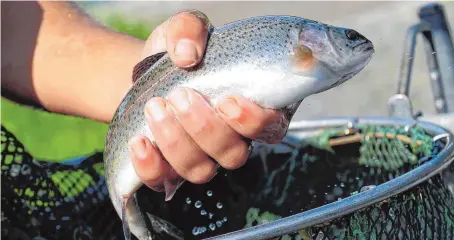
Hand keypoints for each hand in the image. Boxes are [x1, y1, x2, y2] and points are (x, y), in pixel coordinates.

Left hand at [128, 11, 289, 191]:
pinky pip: (164, 181)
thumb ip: (190, 29)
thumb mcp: (183, 31)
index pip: (270, 129)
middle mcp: (231, 141)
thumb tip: (187, 53)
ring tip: (155, 107)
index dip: (253, 122)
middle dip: (204, 127)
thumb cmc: (176, 56)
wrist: (143, 76)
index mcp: (252, 109)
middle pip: (233, 154)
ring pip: (200, 170)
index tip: (227, 100)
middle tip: (181, 95)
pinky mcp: (169, 171)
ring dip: (176, 141)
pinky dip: (151, 165)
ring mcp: (202, 159)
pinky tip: (139, 140)